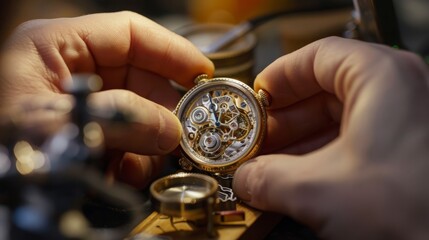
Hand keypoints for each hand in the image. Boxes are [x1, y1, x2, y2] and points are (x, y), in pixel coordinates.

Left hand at [0, 11, 213, 187]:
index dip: (171, 50)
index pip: (129, 33)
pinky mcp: (91, 134)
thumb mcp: (58, 124)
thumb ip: (121, 119)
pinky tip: (126, 172)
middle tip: (184, 133)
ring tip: (142, 162)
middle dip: (163, 108)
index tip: (203, 73)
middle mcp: (74, 72)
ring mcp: (85, 105)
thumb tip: (173, 130)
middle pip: (140, 76)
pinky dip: (135, 158)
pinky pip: (128, 139)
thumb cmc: (2, 148)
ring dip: (149, 140)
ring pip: (139, 112)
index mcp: (57, 46)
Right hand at [233, 37, 428, 238]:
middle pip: (326, 91)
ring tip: (271, 168)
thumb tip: (246, 179)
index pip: (318, 57)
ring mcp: (407, 124)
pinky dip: (323, 161)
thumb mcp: (318, 192)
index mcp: (383, 78)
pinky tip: (299, 182)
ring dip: (300, 145)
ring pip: (340, 121)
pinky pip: (356, 146)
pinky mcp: (409, 155)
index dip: (279, 77)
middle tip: (257, 142)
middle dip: (285, 120)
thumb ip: (267, 179)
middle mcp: (400, 94)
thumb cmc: (414, 212)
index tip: (255, 99)